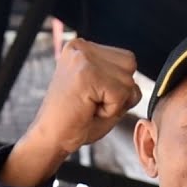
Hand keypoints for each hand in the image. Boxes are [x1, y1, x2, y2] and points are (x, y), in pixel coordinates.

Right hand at [2, 39, 140, 186]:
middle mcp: (81, 47)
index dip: (118, 85)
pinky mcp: (86, 74)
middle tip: (92, 104)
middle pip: (130, 64)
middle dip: (119, 92)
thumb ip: (121, 79)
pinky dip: (111, 110)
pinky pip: (121, 94)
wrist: (49, 139)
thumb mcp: (102, 92)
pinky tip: (88, 111)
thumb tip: (137, 81)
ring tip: (89, 107)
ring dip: (115, 102)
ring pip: (128, 80)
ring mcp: (82, 58)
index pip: (126, 59)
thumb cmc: (75, 121)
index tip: (92, 97)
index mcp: (82, 47)